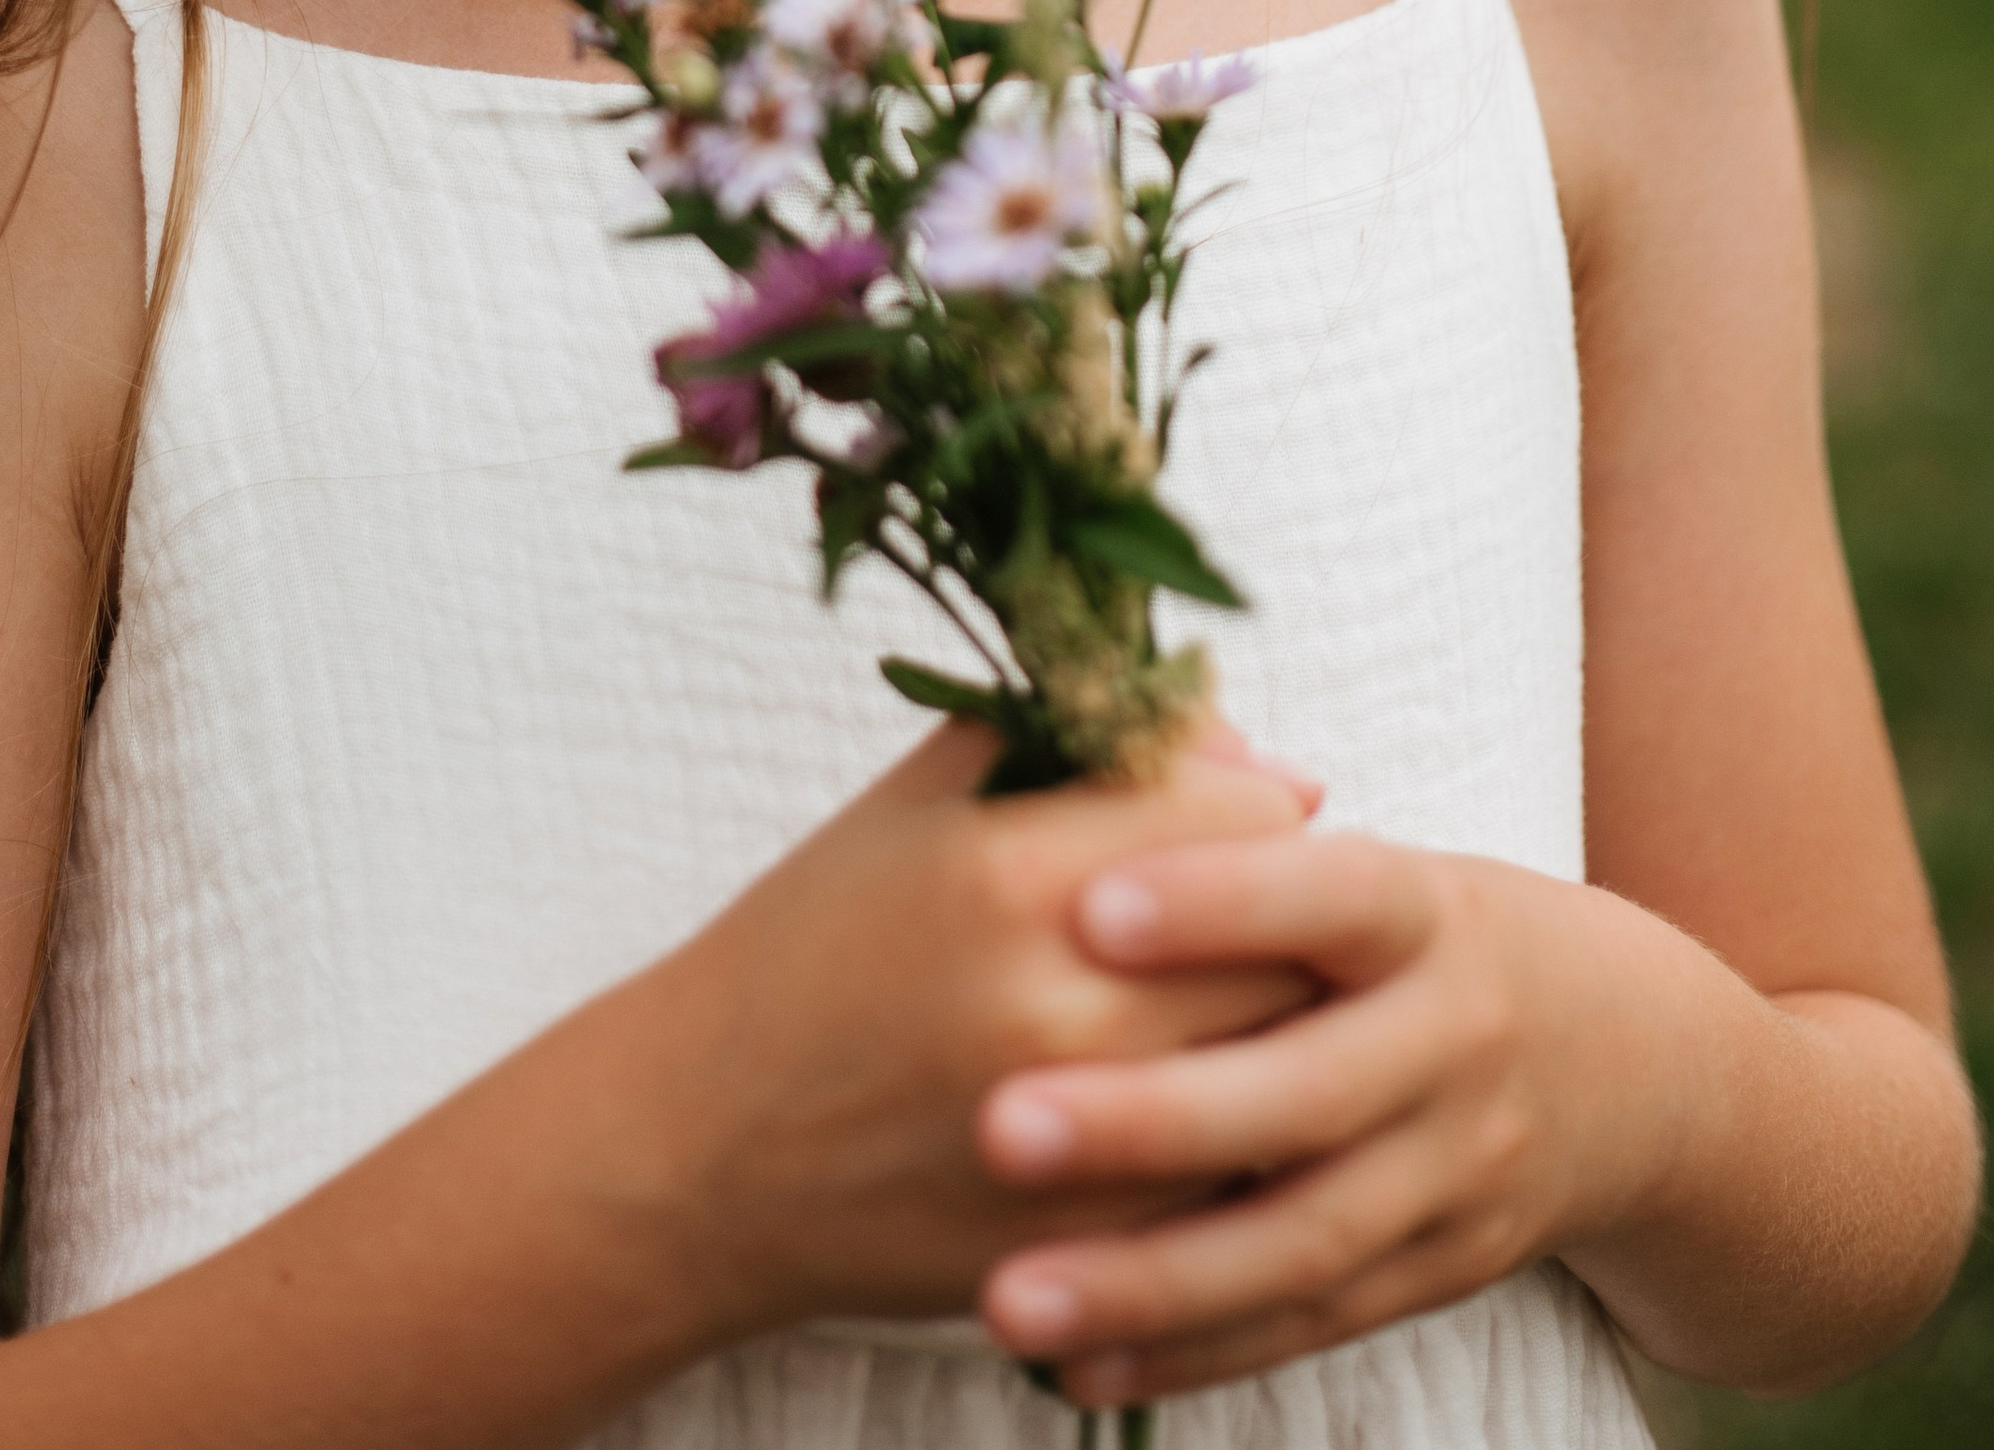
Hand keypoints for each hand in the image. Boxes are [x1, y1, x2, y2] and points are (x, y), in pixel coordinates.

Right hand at [636, 720, 1316, 1347]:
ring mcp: (1085, 1145)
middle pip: (1286, 945)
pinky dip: (1230, 1135)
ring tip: (1208, 1005)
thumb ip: (1091, 745)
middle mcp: (1060, 1009)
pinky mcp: (1097, 1247)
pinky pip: (1238, 1173)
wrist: (707, 1144)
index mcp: (1012, 875)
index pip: (1249, 818)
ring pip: (1281, 1064)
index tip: (1220, 821)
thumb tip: (1267, 760)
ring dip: (1265, 1029)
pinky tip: (1169, 1101)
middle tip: (1230, 917)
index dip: (1250, 809)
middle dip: (1276, 921)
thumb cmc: (820, 947)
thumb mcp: (926, 803)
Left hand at [974, 831, 1669, 1406]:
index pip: (1329, 896)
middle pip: (1308, 1093)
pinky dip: (1194, 1355)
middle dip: (1152, 1117)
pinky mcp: (1434, 1276)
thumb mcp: (1365, 856)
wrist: (1628, 1058)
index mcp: (1427, 912)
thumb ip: (1237, 813)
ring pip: (1304, 1240)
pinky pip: (1308, 1326)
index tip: (1086, 905)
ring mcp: (1454, 1175)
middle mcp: (1455, 1045)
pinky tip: (1076, 1370)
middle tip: (998, 1127)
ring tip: (1009, 1297)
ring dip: (1151, 1280)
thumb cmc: (1417, 927)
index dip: (1220, 898)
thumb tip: (1102, 730)